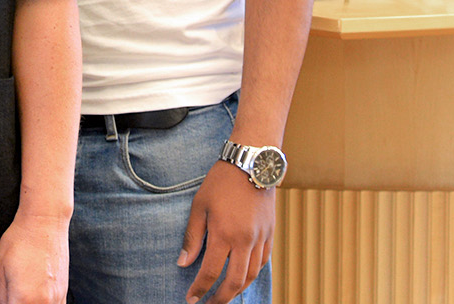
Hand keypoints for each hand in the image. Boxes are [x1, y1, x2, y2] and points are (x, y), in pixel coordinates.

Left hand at [0, 210, 68, 303]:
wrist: (44, 222)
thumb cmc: (18, 241)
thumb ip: (0, 298)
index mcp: (23, 299)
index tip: (4, 301)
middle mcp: (44, 303)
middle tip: (10, 297)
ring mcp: (57, 299)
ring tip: (21, 297)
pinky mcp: (64, 293)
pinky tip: (36, 299)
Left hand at [178, 162, 273, 302]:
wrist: (252, 164)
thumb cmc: (221, 182)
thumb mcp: (199, 206)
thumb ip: (192, 237)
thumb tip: (183, 263)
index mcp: (223, 234)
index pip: (210, 272)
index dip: (199, 289)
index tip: (191, 299)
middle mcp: (244, 241)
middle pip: (234, 282)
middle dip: (220, 298)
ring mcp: (260, 238)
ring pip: (251, 275)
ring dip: (238, 289)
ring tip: (225, 294)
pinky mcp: (270, 234)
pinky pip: (263, 262)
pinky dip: (252, 273)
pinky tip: (243, 276)